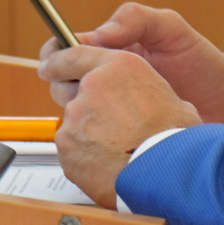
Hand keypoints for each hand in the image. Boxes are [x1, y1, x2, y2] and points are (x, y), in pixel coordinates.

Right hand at [40, 2, 223, 125]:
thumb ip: (138, 19)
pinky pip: (91, 140)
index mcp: (110, 52)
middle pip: (61, 84)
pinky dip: (95, 137)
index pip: (64, 51)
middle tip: (91, 89)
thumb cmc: (202, 64)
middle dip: (68, 86)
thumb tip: (100, 31)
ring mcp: (112, 112)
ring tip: (113, 111)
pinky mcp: (120, 138)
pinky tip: (119, 133)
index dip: (55, 56)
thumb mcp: (172, 30)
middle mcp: (105, 83)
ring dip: (82, 113)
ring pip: (73, 113)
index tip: (57, 63)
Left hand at [40, 46, 201, 207]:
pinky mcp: (66, 148)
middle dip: (81, 105)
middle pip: (71, 91)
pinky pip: (72, 150)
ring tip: (117, 150)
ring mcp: (75, 118)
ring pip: (74, 124)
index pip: (74, 54)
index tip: (50, 66)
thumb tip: (147, 103)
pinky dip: (85, 156)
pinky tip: (109, 164)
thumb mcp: (170, 97)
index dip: (58, 60)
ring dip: (88, 134)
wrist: (164, 170)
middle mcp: (92, 87)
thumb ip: (145, 93)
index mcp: (119, 66)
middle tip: (101, 121)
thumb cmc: (173, 134)